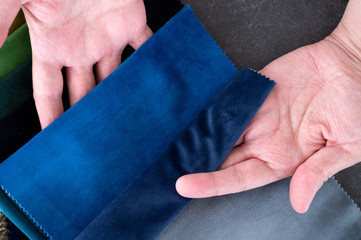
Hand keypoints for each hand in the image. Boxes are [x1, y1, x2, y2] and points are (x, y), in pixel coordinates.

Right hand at [0, 0, 151, 128]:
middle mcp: (80, 49)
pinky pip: (147, 48)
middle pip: (84, 92)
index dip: (51, 116)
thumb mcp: (16, 1)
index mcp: (52, 48)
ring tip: (129, 122)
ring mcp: (106, 38)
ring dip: (121, 97)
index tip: (55, 139)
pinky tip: (157, 83)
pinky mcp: (130, 23)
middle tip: (96, 140)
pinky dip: (153, 62)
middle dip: (88, 115)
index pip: (49, 92)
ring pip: (115, 77)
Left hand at [176, 1, 360, 212]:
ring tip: (170, 144)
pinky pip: (229, 101)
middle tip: (167, 166)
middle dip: (196, 162)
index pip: (239, 176)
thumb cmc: (356, 107)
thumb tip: (299, 201)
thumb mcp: (345, 146)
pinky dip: (211, 107)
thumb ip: (316, 172)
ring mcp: (258, 114)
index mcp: (283, 158)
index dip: (212, 182)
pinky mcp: (256, 91)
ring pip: (221, 129)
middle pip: (223, 155)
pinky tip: (191, 114)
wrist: (354, 62)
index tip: (185, 186)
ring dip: (198, 136)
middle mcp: (265, 139)